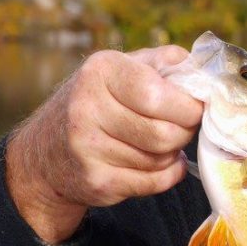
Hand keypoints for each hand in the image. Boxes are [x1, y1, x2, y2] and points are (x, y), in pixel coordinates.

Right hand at [6, 45, 202, 243]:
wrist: (45, 153)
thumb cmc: (98, 103)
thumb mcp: (123, 69)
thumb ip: (164, 63)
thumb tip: (201, 69)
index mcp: (101, 71)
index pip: (160, 95)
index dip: (188, 107)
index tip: (193, 107)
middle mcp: (87, 107)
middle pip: (166, 132)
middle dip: (184, 133)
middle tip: (180, 128)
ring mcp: (87, 147)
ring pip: (162, 159)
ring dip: (171, 154)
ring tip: (160, 143)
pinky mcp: (95, 181)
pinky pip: (154, 183)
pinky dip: (167, 175)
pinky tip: (159, 164)